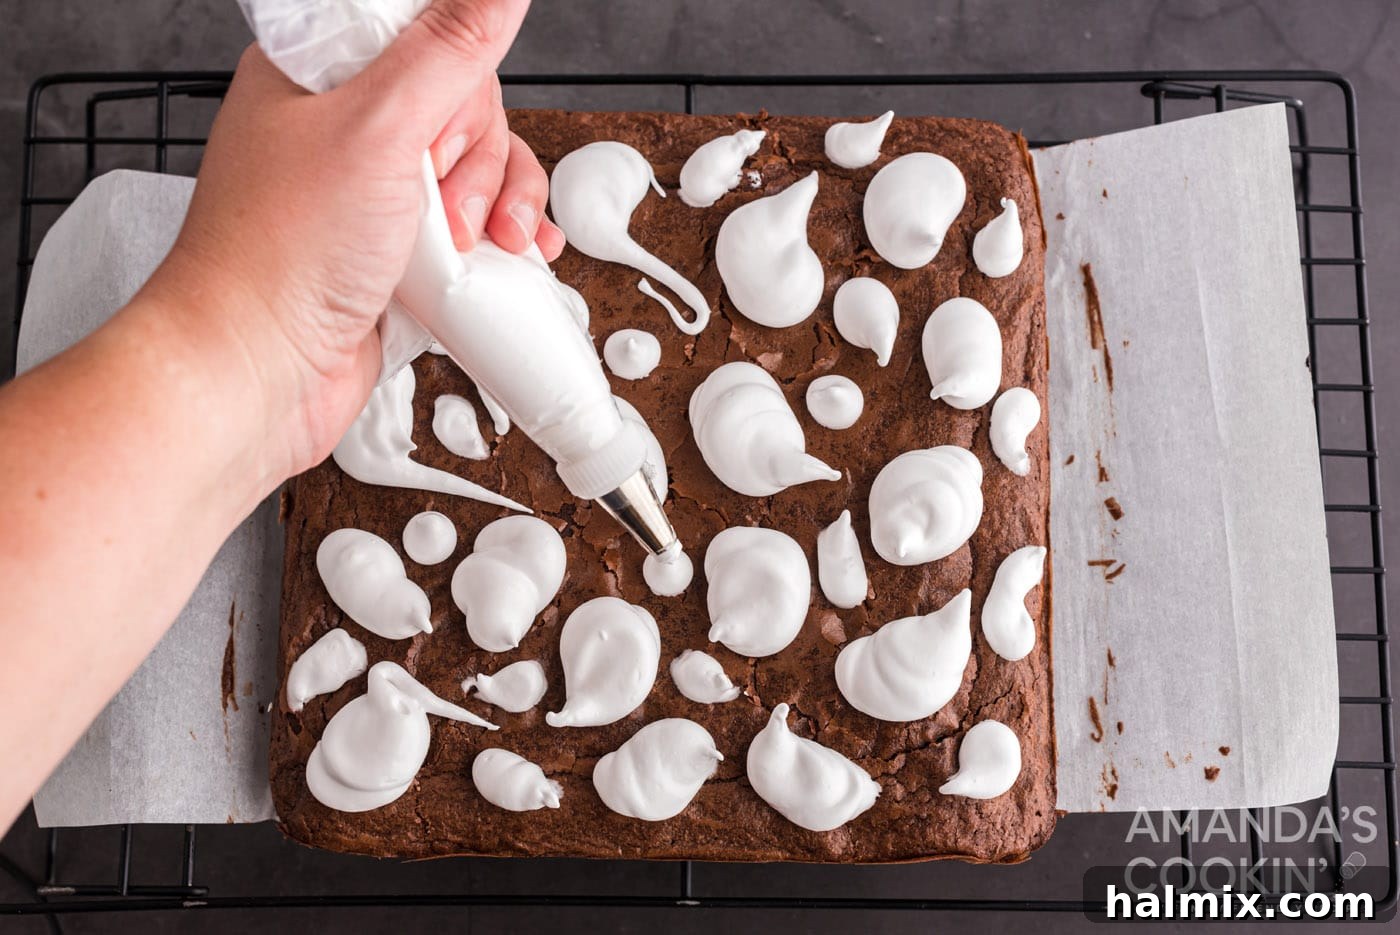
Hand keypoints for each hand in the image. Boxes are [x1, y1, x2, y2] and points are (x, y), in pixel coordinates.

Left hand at [145, 0, 560, 487]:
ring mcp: (375, 192)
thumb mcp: (378, 128)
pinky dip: (502, 240)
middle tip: (444, 200)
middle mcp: (346, 128)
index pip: (423, 32)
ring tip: (477, 245)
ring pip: (479, 166)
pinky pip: (475, 224)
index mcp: (318, 74)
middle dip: (478, 157)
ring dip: (497, 205)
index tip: (441, 120)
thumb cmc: (281, 256)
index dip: (454, 72)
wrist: (257, 373)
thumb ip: (448, 50)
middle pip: (465, 102)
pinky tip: (515, 256)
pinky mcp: (401, 250)